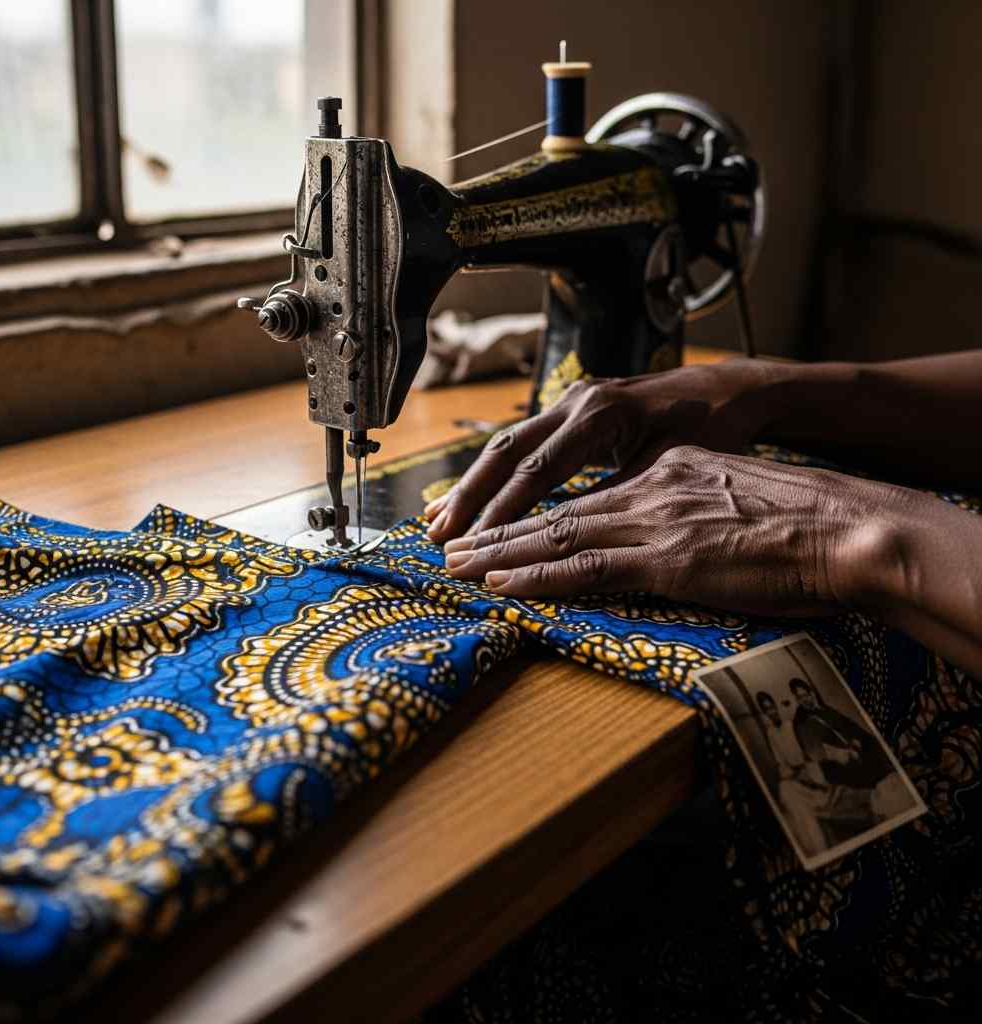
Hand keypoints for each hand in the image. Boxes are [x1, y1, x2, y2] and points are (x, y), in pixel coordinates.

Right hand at [426, 360, 788, 542]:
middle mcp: (575, 403)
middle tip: (438, 536)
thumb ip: (618, 492)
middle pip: (505, 452)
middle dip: (469, 496)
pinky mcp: (567, 413)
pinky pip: (519, 445)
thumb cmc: (706, 428)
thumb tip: (569, 532)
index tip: (478, 545)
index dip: (504, 510)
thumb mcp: (668, 464)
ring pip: (505, 446)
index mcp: (599, 415)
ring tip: (436, 521)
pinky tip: (467, 497)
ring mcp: (567, 404)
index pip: (537, 470)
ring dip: (470, 486)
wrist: (721, 388)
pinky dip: (491, 475)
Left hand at [441, 445, 900, 615]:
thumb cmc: (805, 521)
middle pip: (555, 507)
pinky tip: (500, 586)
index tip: (498, 526)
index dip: (533, 511)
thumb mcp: (735, 495)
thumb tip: (669, 529)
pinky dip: (536, 578)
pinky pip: (585, 568)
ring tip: (455, 566)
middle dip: (496, 528)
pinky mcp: (666, 559)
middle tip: (449, 543)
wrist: (847, 529)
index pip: (584, 492)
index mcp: (666, 470)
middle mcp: (650, 486)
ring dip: (499, 554)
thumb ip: (690, 505)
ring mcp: (655, 521)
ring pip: (556, 534)